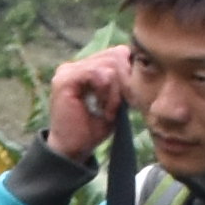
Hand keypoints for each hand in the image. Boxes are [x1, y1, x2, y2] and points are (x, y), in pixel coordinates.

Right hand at [42, 42, 136, 159]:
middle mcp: (73, 66)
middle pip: (115, 55)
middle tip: (121, 106)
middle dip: (125, 82)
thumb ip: (122, 81)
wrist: (72, 151)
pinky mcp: (65, 80)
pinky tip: (106, 109)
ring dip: (116, 92)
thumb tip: (139, 62)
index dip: (128, 73)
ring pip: (109, 65)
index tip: (128, 99)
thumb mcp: (114, 101)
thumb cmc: (92, 129)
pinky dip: (108, 93)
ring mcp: (67, 71)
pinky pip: (99, 74)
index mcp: (84, 68)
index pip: (115, 53)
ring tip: (110, 111)